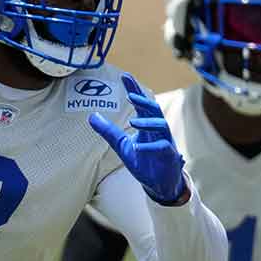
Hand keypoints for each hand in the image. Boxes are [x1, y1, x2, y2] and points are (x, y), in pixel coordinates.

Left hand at [89, 73, 186, 204]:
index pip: (141, 104)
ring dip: (147, 122)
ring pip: (161, 125)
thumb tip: (91, 116)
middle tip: (130, 95)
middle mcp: (157, 130)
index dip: (134, 89)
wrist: (158, 184)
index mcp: (147, 125)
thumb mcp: (122, 145)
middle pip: (154, 110)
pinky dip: (150, 146)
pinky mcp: (169, 156)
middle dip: (143, 101)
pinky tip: (138, 147)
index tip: (125, 76)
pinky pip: (163, 147)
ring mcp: (165, 142)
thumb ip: (109, 131)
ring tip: (133, 122)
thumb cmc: (144, 161)